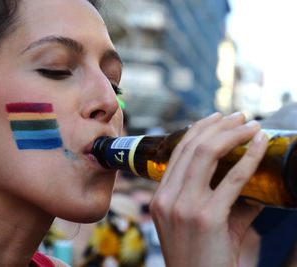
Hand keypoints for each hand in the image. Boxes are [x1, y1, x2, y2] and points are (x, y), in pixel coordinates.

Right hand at [149, 112, 267, 266]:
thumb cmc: (201, 258)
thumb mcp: (198, 224)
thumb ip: (218, 199)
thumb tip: (248, 178)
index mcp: (160, 197)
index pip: (177, 152)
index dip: (198, 129)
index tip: (216, 118)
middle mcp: (167, 197)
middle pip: (191, 147)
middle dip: (218, 125)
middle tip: (239, 116)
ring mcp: (184, 206)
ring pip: (206, 154)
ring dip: (232, 134)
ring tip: (251, 125)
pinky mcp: (207, 217)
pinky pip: (232, 178)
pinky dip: (249, 157)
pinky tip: (261, 144)